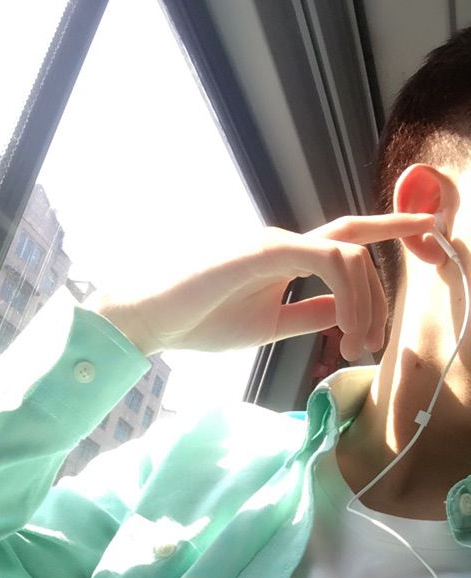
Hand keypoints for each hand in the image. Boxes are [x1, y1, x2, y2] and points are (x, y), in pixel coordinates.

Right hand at [95, 213, 434, 360]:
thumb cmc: (200, 321)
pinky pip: (328, 259)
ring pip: (349, 252)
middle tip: (381, 339)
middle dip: (391, 273)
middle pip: (356, 243)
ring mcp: (276, 242)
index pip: (346, 238)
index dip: (390, 228)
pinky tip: (345, 327)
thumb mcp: (269, 325)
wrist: (153, 319)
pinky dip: (348, 293)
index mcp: (284, 258)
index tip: (429, 232)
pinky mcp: (265, 250)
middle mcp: (285, 242)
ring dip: (367, 301)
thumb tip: (343, 314)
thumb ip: (307, 314)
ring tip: (358, 344)